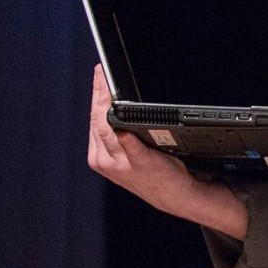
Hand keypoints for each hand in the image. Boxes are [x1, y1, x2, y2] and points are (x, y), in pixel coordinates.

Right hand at [85, 64, 196, 213]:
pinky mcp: (142, 165)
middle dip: (99, 94)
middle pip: (98, 121)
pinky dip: (127, 139)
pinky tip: (125, 130)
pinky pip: (132, 149)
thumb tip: (114, 101)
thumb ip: (117, 132)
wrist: (173, 195)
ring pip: (109, 130)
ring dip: (108, 107)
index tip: (99, 73)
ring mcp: (122, 164)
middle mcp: (105, 159)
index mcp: (99, 154)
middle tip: (102, 72)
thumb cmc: (153, 170)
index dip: (96, 94)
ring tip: (110, 87)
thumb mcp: (127, 152)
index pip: (94, 118)